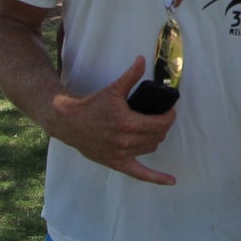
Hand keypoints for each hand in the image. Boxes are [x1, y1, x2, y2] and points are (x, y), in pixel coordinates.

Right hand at [40, 57, 177, 185]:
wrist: (70, 122)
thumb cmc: (92, 105)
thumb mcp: (113, 89)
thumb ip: (130, 76)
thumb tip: (142, 60)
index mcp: (127, 123)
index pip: (160, 123)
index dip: (169, 117)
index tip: (169, 111)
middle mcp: (125, 141)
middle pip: (158, 136)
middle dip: (163, 126)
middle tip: (161, 118)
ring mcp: (121, 154)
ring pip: (151, 148)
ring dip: (156, 139)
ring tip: (153, 130)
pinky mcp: (116, 163)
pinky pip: (140, 174)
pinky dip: (156, 178)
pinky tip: (171, 181)